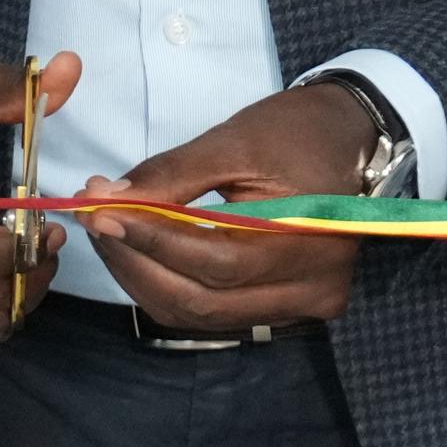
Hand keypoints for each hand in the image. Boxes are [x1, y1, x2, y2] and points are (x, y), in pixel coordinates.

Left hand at [84, 82, 371, 334]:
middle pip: (202, 299)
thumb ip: (172, 174)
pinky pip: (219, 312)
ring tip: (113, 235)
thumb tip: (108, 199)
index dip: (148, 238)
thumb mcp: (235, 139)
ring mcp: (305, 305)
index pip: (211, 258)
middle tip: (95, 222)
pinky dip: (175, 287)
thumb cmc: (297, 131)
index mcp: (308, 238)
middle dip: (137, 262)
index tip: (96, 210)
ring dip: (147, 279)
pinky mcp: (293, 308)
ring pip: (203, 315)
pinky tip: (146, 254)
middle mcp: (313, 288)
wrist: (352, 138)